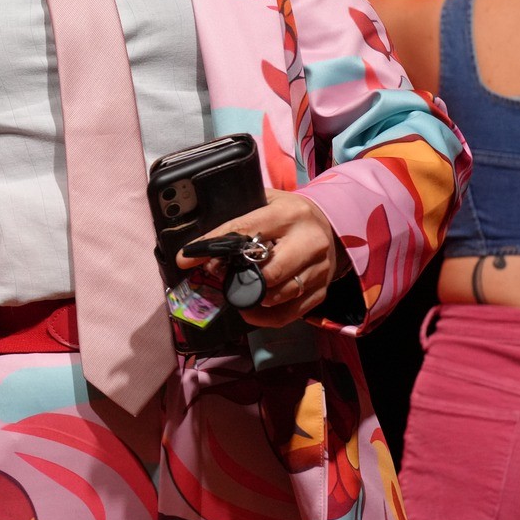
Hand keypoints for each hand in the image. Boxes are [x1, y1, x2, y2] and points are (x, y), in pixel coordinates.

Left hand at [175, 189, 343, 328]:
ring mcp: (319, 268)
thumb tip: (203, 239)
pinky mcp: (322, 290)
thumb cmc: (290, 214)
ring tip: (234, 293)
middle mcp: (309, 241)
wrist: (332, 225)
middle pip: (270, 270)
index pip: (245, 231)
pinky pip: (290, 313)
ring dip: (251, 298)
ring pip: (280, 294)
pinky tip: (250, 311)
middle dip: (239, 278)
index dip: (213, 245)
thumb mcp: (268, 201)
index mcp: (289, 215)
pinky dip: (265, 318)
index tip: (187, 258)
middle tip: (218, 277)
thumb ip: (242, 215)